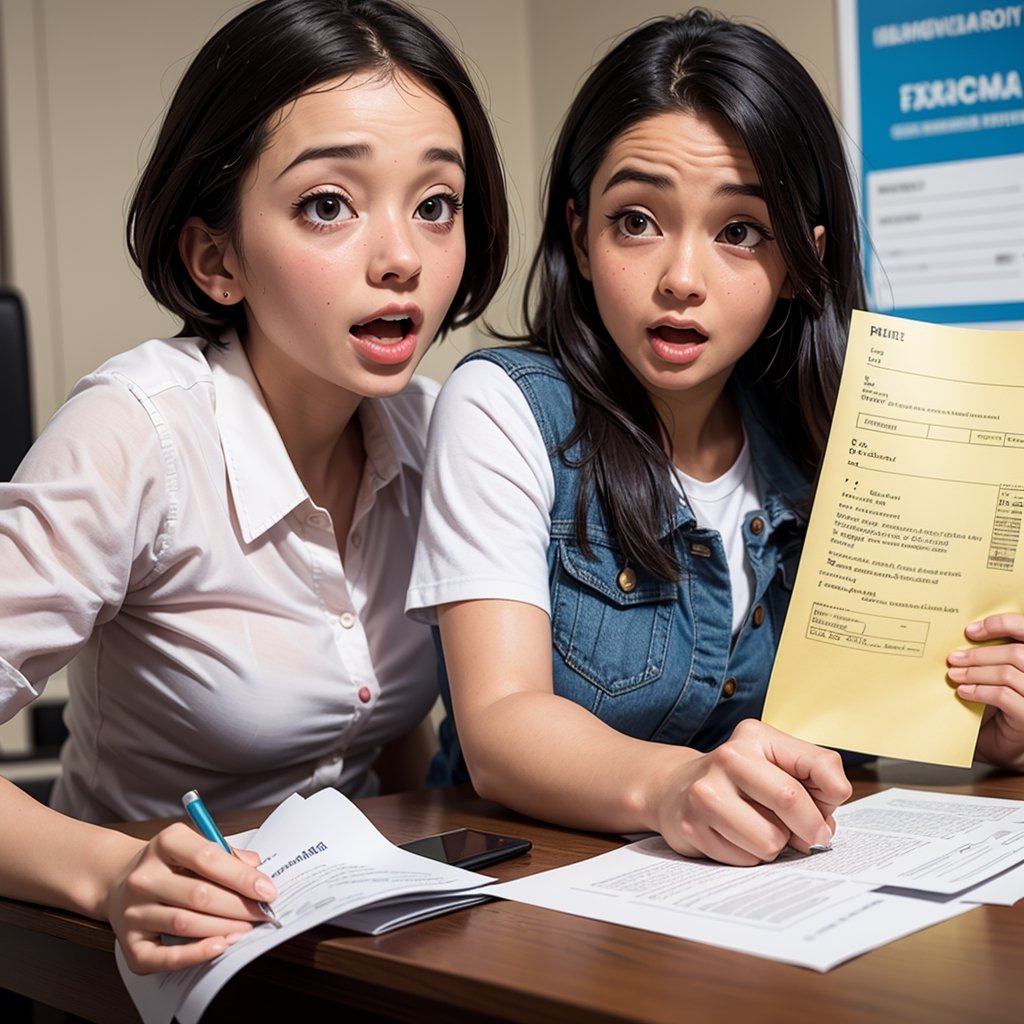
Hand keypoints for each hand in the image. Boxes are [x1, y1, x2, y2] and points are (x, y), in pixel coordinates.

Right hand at [103, 823, 278, 973]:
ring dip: (223, 928)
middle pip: (199, 894)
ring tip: (247, 928)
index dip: (241, 877)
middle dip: (238, 906)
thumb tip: (256, 868)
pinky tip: (219, 946)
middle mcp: (144, 876)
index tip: (267, 890)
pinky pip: (163, 956)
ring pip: (184, 923)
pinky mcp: (129, 943)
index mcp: (165, 843)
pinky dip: (194, 954)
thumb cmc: (169, 864)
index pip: (207, 858)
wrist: (119, 880)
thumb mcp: (194, 845)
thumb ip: (226, 855)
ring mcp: (133, 911)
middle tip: (263, 913)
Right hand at [653, 719, 850, 865]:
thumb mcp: (777, 760)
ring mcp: (705, 793)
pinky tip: (735, 837)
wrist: (674, 789)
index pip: (819, 766)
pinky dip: (749, 855)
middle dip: (809, 828)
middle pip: (791, 801)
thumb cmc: (738, 779)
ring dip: (774, 845)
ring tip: (760, 829)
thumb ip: (815, 778)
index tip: (826, 810)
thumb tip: (824, 824)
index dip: (834, 795)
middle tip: (807, 835)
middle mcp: (727, 758)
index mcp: (755, 737)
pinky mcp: (692, 827)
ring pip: (770, 841)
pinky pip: (745, 859)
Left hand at [947, 614, 1023, 770]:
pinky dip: (978, 691)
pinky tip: (963, 691)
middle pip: (1016, 653)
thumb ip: (995, 655)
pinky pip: (1002, 696)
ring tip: (954, 675)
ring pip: (1007, 674)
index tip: (970, 631)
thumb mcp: (1001, 673)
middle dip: (979, 654)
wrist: (1009, 742)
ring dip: (974, 672)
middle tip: (953, 658)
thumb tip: (966, 634)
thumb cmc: (1005, 702)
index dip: (1001, 624)